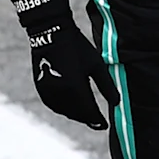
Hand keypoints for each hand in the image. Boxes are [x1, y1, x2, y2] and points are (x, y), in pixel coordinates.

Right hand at [5, 0, 112, 128]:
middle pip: (77, 114)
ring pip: (65, 111)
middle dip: (88, 119)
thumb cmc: (77, 47)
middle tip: (97, 121)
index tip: (105, 125)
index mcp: (75, 87)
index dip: (98, 121)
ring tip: (86, 115)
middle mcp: (60, 94)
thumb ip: (107, 86)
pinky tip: (71, 107)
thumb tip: (117, 103)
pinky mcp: (41, 89)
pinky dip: (65, 109)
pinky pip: (55, 105)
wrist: (51, 33)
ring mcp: (49, 92)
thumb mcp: (96, 65)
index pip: (89, 111)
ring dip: (76, 115)